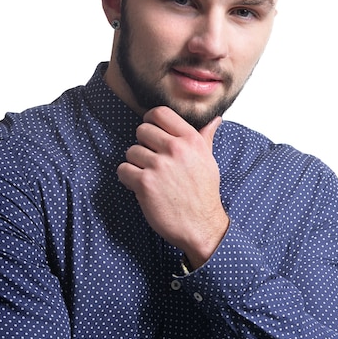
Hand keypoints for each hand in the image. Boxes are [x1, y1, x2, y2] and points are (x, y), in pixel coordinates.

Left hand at [117, 106, 228, 267]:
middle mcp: (175, 149)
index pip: (160, 113)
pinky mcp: (145, 182)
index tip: (150, 131)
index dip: (150, 121)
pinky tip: (140, 186)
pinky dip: (127, 178)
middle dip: (143, 145)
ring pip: (131, 151)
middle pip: (142, 130)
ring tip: (149, 176)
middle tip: (151, 160)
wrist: (201, 225)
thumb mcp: (209, 161)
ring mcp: (159, 165)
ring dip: (135, 164)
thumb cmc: (204, 194)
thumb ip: (205, 138)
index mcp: (191, 140)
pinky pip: (123, 169)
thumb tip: (214, 120)